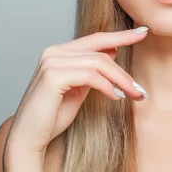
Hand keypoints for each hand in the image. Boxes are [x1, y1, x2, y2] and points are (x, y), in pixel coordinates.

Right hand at [5, 26, 148, 154]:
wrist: (29, 139)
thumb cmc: (52, 116)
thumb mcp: (79, 88)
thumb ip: (93, 70)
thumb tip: (113, 51)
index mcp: (59, 52)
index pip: (96, 39)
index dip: (121, 35)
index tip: (143, 33)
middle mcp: (54, 51)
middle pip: (100, 52)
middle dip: (124, 71)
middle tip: (141, 90)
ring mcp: (52, 62)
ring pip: (98, 64)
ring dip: (121, 81)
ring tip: (134, 95)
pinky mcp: (53, 76)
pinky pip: (90, 76)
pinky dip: (107, 87)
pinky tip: (116, 97)